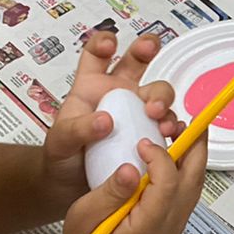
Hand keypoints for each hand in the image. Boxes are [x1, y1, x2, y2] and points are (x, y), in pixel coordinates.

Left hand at [41, 32, 181, 206]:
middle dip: (146, 48)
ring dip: (161, 98)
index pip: (97, 54)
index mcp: (92, 87)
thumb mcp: (59, 141)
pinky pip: (169, 124)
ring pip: (158, 93)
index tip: (109, 44)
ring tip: (155, 113)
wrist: (70, 190)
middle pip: (138, 61)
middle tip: (148, 50)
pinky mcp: (151, 136)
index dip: (104, 43)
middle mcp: (118, 95)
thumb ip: (77, 129)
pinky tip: (171, 132)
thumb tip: (106, 121)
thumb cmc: (61, 158)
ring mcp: (137, 114)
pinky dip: (174, 126)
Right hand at [61, 133, 206, 233]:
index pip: (168, 181)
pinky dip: (186, 168)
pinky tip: (174, 153)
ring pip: (195, 184)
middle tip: (190, 120)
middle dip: (195, 147)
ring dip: (194, 156)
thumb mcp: (84, 217)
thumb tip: (130, 168)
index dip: (159, 156)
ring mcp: (176, 223)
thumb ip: (108, 192)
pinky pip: (188, 190)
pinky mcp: (174, 221)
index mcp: (150, 223)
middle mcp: (171, 223)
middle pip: (193, 179)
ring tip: (183, 131)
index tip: (142, 143)